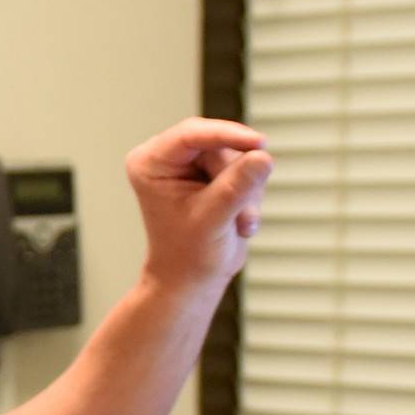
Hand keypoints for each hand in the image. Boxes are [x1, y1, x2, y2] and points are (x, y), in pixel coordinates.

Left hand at [126, 117, 272, 294]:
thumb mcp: (213, 219)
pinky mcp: (212, 173)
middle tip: (242, 215)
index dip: (227, 135)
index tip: (259, 143)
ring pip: (237, 156)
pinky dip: (250, 195)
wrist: (192, 280)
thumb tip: (264, 157)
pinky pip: (245, 168)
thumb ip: (236, 186)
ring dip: (247, 192)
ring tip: (239, 224)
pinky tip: (239, 221)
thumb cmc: (188, 255)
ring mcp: (191, 164)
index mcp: (150, 163)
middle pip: (219, 145)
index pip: (190, 134)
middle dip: (237, 178)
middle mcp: (167, 157)